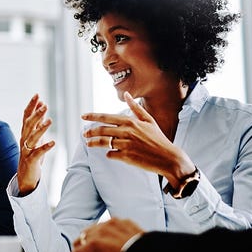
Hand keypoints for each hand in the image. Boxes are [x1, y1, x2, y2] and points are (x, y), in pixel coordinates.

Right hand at [16, 94, 54, 195]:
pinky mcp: (31, 160)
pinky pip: (38, 153)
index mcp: (25, 133)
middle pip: (28, 124)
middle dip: (36, 114)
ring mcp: (26, 150)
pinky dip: (45, 147)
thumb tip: (42, 106)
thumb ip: (38, 122)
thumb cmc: (32, 154)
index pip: (26, 116)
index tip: (37, 95)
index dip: (31, 106)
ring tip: (50, 120)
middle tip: (45, 105)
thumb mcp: (35, 136)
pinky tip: (53, 142)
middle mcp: (24, 139)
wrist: (25, 175)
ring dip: (41, 128)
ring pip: (32, 137)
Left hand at [81, 92, 195, 185]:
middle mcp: (127, 132)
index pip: (106, 117)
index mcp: (131, 122)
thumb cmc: (158, 138)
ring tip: (89, 143)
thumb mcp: (149, 120)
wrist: (168, 157)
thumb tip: (126, 94)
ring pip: (103, 142)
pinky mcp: (126, 157)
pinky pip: (111, 154)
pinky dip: (109, 154)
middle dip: (90, 132)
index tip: (83, 116)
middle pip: (102, 130)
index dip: (92, 116)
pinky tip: (109, 154)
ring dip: (94, 143)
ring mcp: (126, 144)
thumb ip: (135, 108)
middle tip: (84, 134)